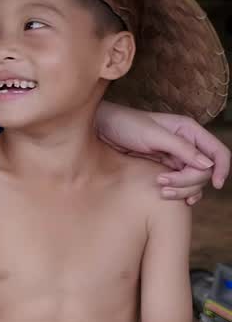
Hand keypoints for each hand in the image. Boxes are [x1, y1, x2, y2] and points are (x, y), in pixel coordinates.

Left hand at [96, 100, 229, 203]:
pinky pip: (183, 184)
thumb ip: (181, 149)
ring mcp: (178, 158)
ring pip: (195, 181)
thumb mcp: (153, 135)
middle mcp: (188, 144)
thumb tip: (208, 164)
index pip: (219, 152)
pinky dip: (181, 192)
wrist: (102, 129)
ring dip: (182, 189)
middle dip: (188, 180)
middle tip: (163, 181)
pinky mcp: (167, 168)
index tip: (216, 183)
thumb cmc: (126, 125)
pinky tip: (172, 197)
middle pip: (206, 171)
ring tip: (160, 188)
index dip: (222, 168)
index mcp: (189, 130)